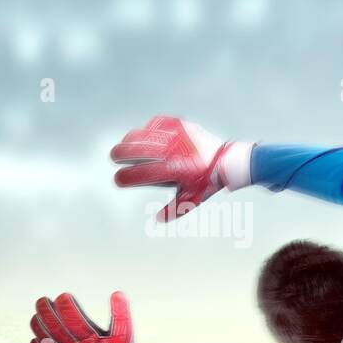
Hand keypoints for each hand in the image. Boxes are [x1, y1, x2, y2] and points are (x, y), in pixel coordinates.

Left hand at [28, 291, 155, 342]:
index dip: (66, 305)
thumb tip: (117, 293)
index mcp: (91, 342)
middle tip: (42, 300)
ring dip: (38, 326)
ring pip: (46, 342)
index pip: (72, 319)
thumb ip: (122, 313)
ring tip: (37, 314)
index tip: (64, 295)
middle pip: (54, 328)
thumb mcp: (126, 333)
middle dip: (45, 311)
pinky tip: (35, 338)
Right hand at [111, 116, 248, 221]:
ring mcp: (177, 136)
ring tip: (125, 145)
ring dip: (130, 139)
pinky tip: (145, 135)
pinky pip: (157, 123)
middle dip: (120, 154)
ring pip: (144, 133)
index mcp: (174, 171)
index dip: (125, 177)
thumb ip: (173, 210)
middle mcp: (173, 151)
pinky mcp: (181, 124)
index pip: (141, 173)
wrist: (227, 160)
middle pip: (136, 149)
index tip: (117, 179)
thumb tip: (157, 219)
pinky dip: (148, 129)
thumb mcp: (191, 199)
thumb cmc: (207, 182)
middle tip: (114, 157)